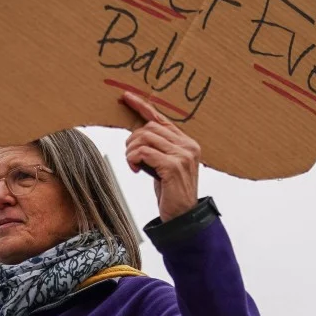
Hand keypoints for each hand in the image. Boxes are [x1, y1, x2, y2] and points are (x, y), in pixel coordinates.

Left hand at [121, 92, 200, 222]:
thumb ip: (159, 148)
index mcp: (187, 143)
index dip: (142, 106)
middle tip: (130, 155)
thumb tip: (137, 133)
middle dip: (133, 139)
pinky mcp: (173, 166)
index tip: (127, 97)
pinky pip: (144, 152)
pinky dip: (133, 158)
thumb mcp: (165, 165)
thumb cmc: (172, 192)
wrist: (183, 217)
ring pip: (145, 138)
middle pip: (150, 127)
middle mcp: (188, 146)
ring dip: (131, 150)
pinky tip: (135, 169)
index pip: (162, 119)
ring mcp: (182, 155)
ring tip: (132, 163)